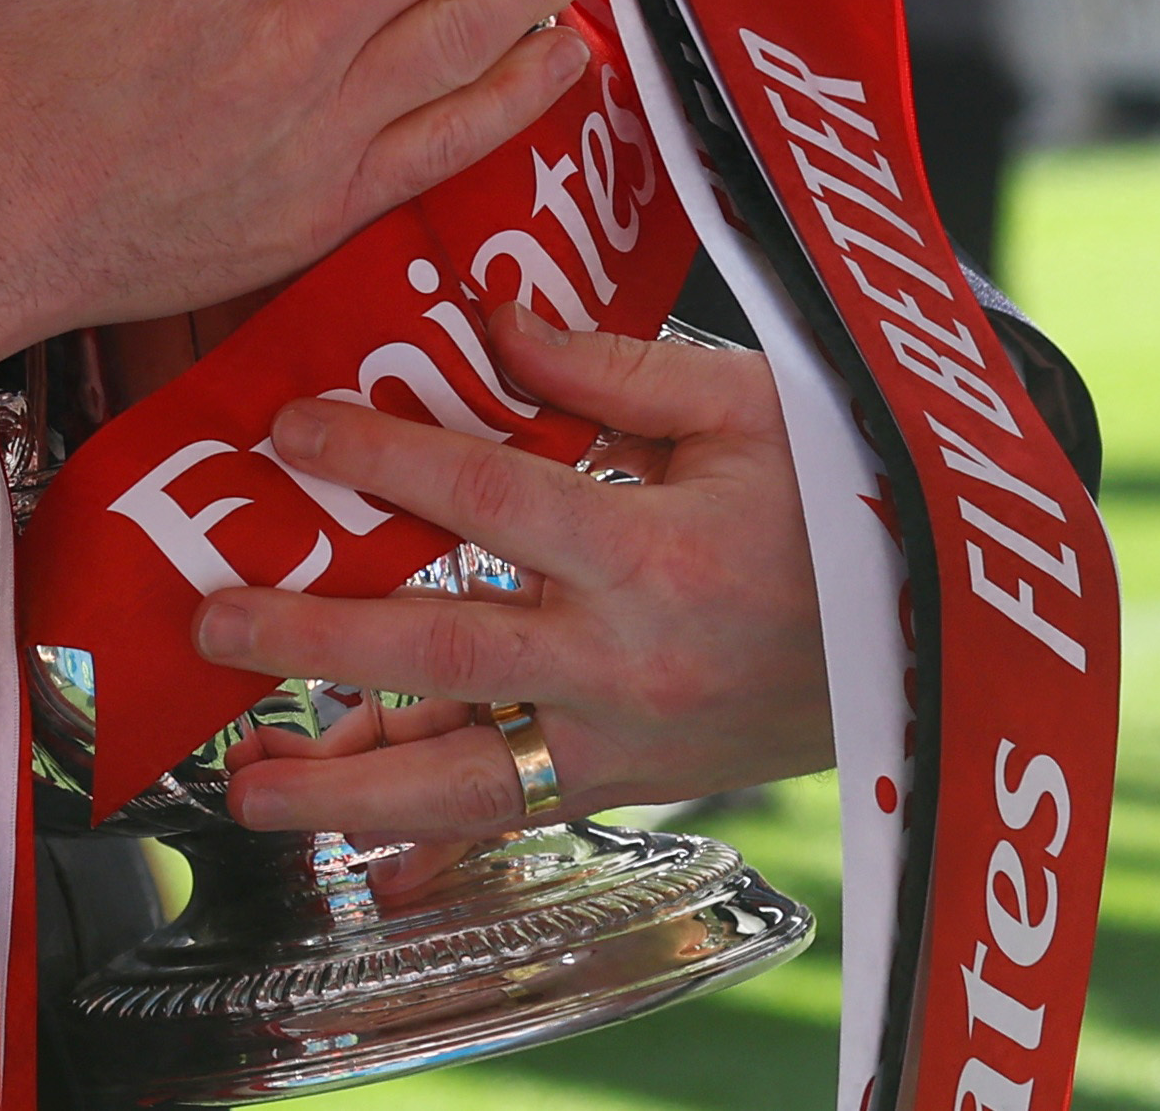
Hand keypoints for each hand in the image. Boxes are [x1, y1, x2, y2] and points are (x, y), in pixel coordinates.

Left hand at [199, 313, 830, 841]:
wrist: (949, 626)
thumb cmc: (848, 492)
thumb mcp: (746, 404)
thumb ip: (605, 367)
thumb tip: (488, 313)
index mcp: (655, 549)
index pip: (485, 499)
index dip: (380, 459)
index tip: (291, 429)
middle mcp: (632, 662)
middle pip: (446, 651)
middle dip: (317, 641)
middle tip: (211, 623)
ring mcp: (631, 742)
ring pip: (472, 781)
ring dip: (351, 789)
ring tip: (247, 785)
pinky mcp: (636, 786)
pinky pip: (518, 817)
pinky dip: (432, 840)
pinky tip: (356, 846)